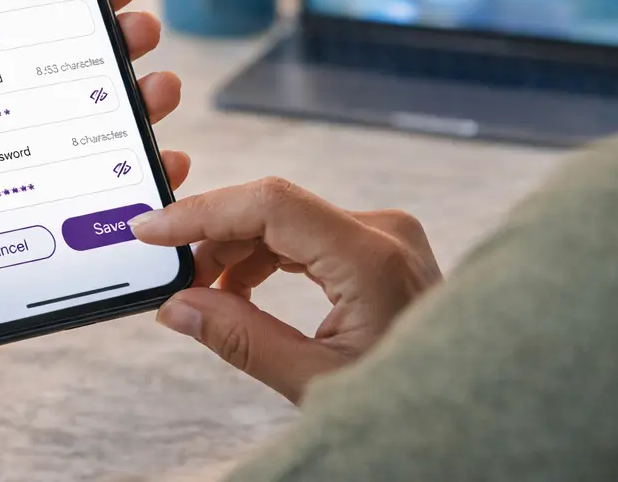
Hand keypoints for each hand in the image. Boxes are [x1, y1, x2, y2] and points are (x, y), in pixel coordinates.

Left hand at [0, 0, 188, 471]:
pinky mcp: (38, 223)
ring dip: (132, 92)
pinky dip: (139, 171)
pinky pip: (101, 188)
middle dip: (100, 33)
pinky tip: (165, 158)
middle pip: (46, 63)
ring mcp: (8, 177)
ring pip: (83, 117)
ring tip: (160, 83)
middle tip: (135, 18)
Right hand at [130, 178, 441, 403]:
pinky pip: (308, 233)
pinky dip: (267, 256)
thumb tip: (177, 307)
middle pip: (274, 207)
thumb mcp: (314, 381)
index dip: (202, 212)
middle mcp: (383, 231)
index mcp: (371, 258)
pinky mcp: (382, 246)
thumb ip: (240, 339)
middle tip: (173, 280)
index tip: (152, 229)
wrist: (465, 412)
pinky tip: (239, 291)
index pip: (268, 205)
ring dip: (237, 250)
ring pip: (287, 218)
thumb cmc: (405, 404)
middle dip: (214, 238)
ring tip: (205, 296)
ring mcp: (386, 235)